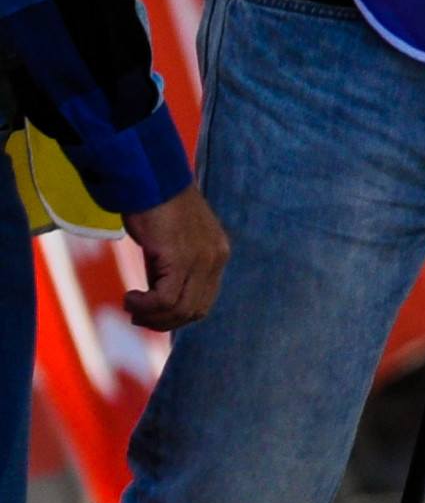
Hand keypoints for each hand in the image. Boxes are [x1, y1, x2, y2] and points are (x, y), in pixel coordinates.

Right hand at [120, 187, 227, 329]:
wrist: (150, 180)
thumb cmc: (155, 208)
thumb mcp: (171, 245)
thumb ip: (171, 271)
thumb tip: (157, 305)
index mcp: (218, 254)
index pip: (204, 302)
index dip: (176, 316)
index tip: (150, 315)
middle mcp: (216, 258)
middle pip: (194, 311)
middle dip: (163, 321)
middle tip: (136, 315)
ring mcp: (202, 258)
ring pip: (180, 309)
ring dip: (150, 316)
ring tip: (130, 305)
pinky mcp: (181, 258)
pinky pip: (165, 299)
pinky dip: (144, 306)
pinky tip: (129, 297)